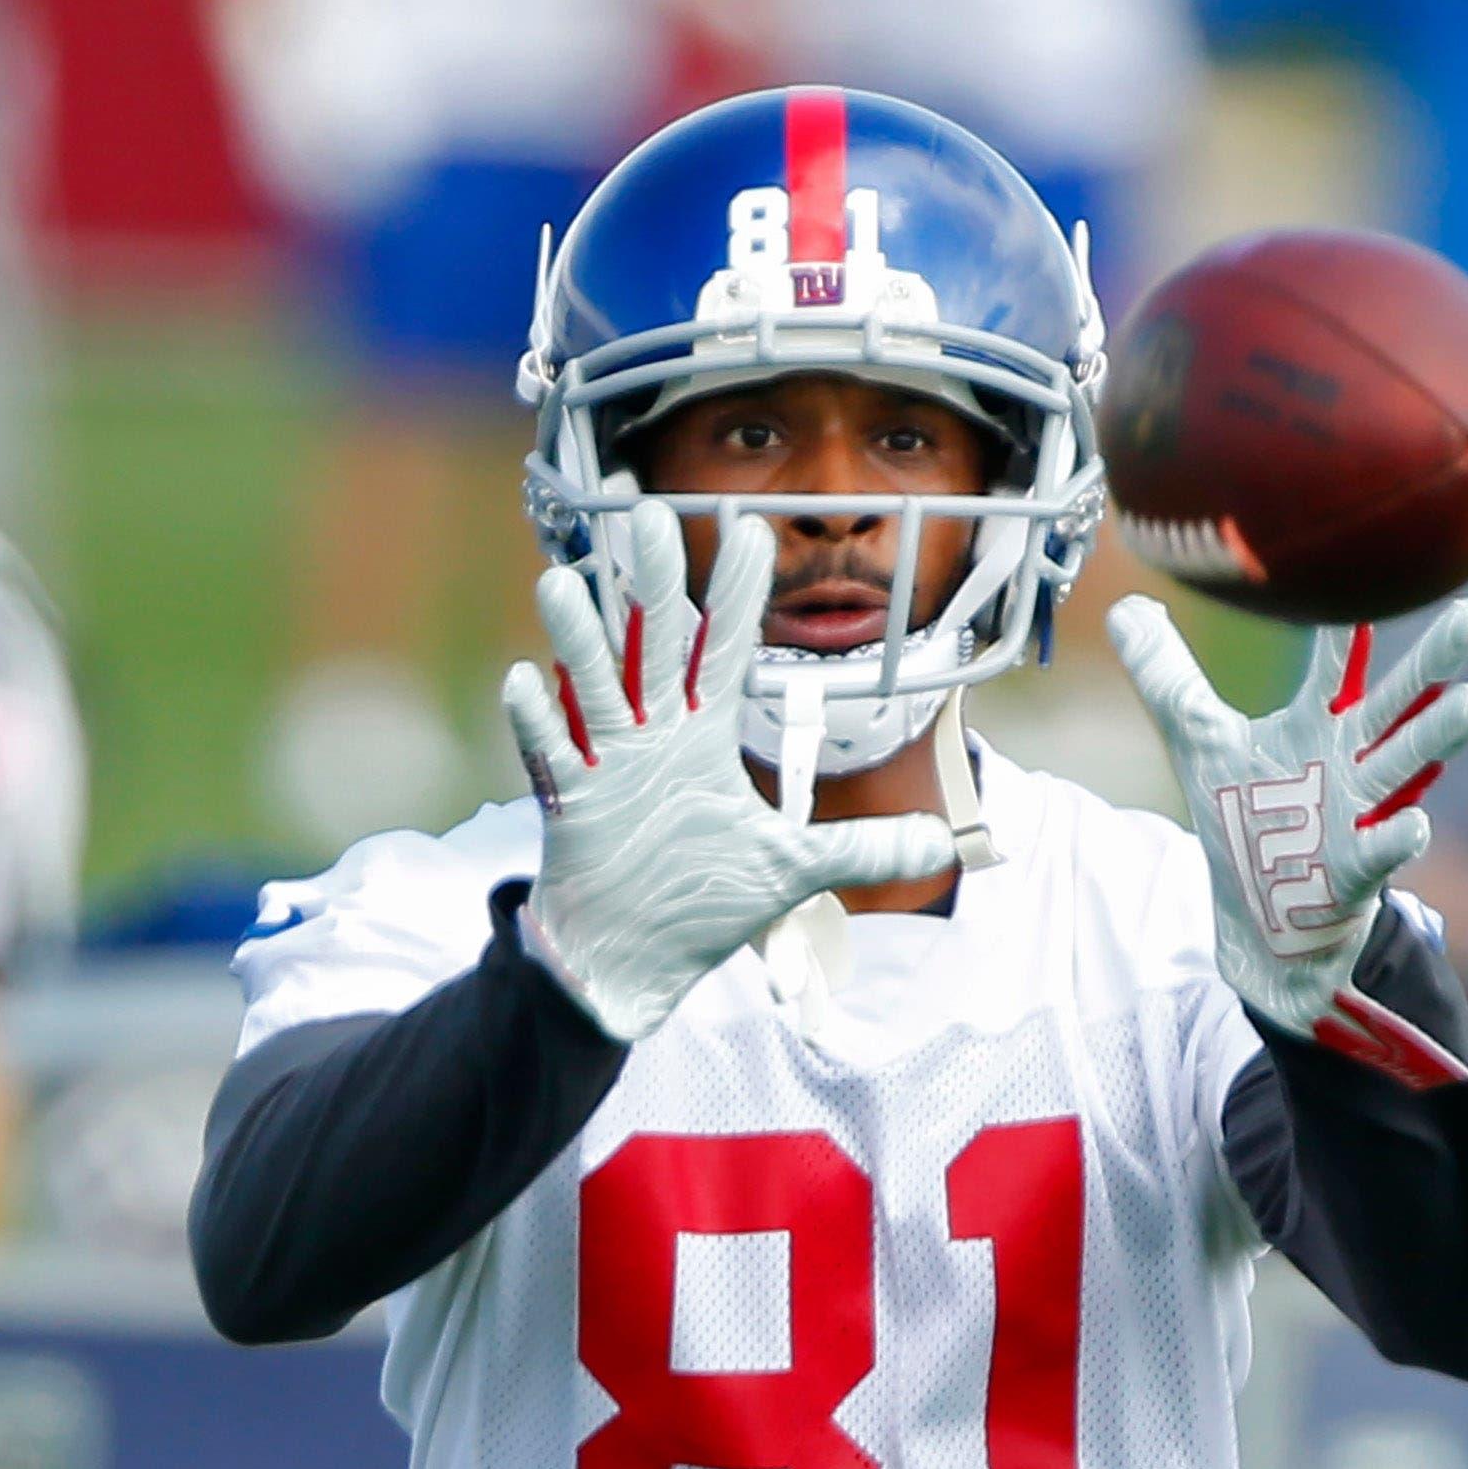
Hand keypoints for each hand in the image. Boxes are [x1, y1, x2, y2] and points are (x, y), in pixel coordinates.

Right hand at [504, 501, 955, 1041]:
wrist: (633, 958)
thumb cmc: (699, 901)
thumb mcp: (795, 869)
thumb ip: (864, 848)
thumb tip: (942, 844)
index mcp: (702, 736)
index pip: (723, 649)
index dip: (735, 592)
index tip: (751, 528)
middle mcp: (654, 736)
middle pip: (655, 644)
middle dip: (653, 580)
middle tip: (648, 510)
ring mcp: (608, 766)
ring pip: (594, 687)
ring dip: (579, 639)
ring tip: (562, 585)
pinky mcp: (572, 807)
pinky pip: (551, 755)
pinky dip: (536, 721)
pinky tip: (525, 679)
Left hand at [1113, 594, 1467, 1080]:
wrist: (1260, 915)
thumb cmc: (1242, 819)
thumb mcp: (1194, 741)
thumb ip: (1166, 675)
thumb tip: (1126, 606)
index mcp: (1313, 728)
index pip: (1334, 670)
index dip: (1345, 632)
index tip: (1364, 578)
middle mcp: (1345, 762)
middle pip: (1394, 705)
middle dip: (1433, 663)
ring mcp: (1355, 816)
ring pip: (1401, 768)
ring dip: (1437, 735)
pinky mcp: (1352, 873)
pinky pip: (1377, 855)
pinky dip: (1396, 841)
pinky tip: (1413, 826)